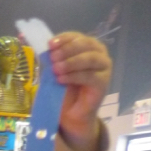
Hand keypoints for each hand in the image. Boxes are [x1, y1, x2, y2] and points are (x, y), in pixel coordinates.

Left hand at [49, 32, 111, 150]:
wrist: (72, 113)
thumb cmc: (65, 89)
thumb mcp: (56, 71)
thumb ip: (54, 59)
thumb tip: (46, 49)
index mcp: (87, 46)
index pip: (76, 37)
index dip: (64, 39)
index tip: (50, 44)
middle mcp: (99, 53)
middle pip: (85, 45)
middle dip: (67, 50)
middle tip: (53, 58)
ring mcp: (104, 67)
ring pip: (89, 59)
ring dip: (71, 62)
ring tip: (56, 69)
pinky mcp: (104, 82)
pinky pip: (89, 76)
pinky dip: (74, 76)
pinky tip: (61, 80)